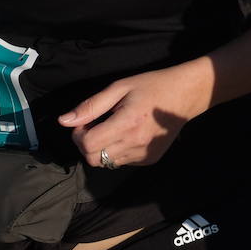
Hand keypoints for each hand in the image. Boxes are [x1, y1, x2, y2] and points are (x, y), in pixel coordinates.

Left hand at [58, 61, 211, 168]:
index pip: (87, 144)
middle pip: (93, 159)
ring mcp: (144, 153)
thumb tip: (64, 121)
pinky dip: (118, 151)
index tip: (86, 122)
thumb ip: (91, 106)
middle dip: (87, 144)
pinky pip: (122, 162)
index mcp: (127, 122)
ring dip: (103, 149)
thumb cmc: (152, 86)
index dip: (79, 134)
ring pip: (107, 163)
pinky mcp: (150, 159)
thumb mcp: (120, 87)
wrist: (186, 94)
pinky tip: (129, 134)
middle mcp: (136, 142)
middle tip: (96, 126)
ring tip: (115, 129)